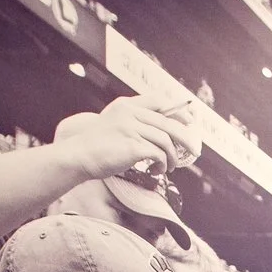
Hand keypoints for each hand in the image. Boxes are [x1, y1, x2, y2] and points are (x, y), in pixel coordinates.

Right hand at [54, 97, 189, 178]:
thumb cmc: (96, 146)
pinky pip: (158, 154)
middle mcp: (130, 113)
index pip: (159, 101)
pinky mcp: (132, 146)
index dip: (177, 111)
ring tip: (169, 167)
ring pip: (165, 140)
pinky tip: (158, 170)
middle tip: (193, 150)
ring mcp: (131, 128)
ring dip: (172, 157)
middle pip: (168, 123)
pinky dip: (162, 164)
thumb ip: (132, 122)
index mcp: (126, 105)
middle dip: (184, 137)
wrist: (78, 156)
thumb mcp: (114, 125)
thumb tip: (160, 133)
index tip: (189, 121)